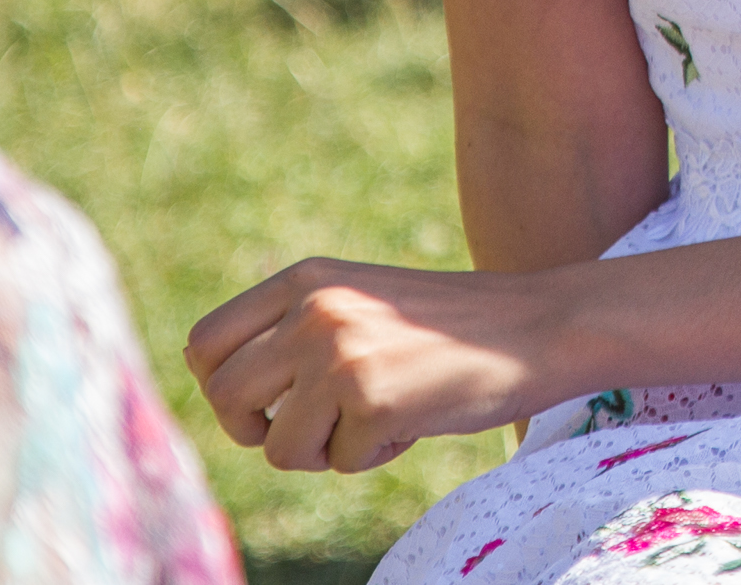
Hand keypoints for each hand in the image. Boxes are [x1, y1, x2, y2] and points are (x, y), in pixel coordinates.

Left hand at [188, 256, 570, 471]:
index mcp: (305, 277)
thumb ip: (294, 329)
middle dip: (259, 431)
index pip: (205, 343)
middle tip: (308, 431)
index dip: (222, 388)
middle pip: (225, 398)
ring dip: (323, 451)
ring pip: (278, 446)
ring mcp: (341, 355)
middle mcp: (314, 309)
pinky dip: (375, 455)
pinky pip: (341, 462)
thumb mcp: (357, 302)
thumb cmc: (447, 327)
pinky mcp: (373, 401)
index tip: (264, 404)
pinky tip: (415, 419)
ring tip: (376, 418)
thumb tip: (219, 386)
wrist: (536, 327)